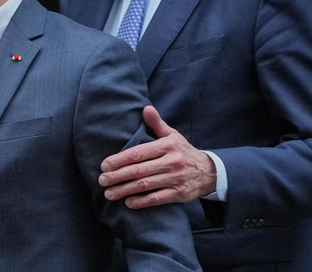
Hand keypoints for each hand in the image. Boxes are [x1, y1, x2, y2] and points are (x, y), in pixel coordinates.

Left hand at [99, 106, 216, 208]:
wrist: (209, 172)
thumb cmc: (183, 151)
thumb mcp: (172, 135)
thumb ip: (157, 124)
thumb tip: (145, 108)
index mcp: (167, 146)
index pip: (138, 153)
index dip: (119, 160)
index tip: (104, 165)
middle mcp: (172, 162)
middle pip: (139, 170)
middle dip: (117, 176)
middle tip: (102, 180)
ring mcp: (176, 179)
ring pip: (145, 185)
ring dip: (124, 190)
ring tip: (109, 194)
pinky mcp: (179, 194)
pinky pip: (157, 199)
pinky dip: (142, 202)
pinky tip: (128, 203)